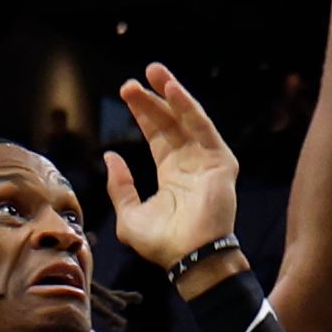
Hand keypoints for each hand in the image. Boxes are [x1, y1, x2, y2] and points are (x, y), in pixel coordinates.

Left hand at [104, 62, 242, 280]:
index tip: (127, 92)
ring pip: (188, 119)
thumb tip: (110, 156)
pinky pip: (203, 127)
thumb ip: (120, 186)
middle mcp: (191, 163)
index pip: (157, 135)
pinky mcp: (220, 162)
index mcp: (172, 174)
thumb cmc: (163, 244)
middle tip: (133, 81)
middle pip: (170, 122)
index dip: (142, 113)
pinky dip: (189, 107)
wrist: (191, 259)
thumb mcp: (128, 215)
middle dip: (152, 99)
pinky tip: (173, 90)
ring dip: (172, 94)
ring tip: (154, 72)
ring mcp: (207, 161)